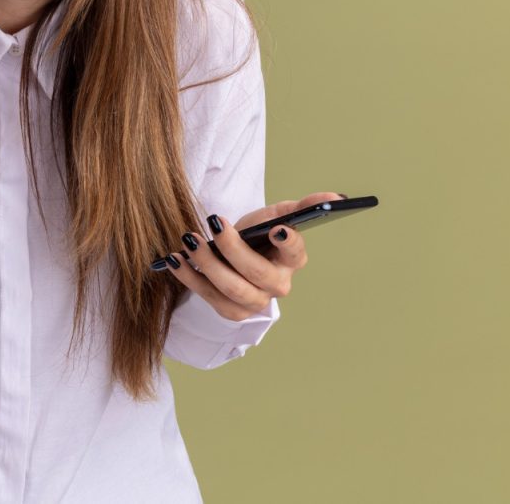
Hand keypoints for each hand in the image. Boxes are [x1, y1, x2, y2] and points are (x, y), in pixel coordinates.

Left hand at [161, 192, 346, 320]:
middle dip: (232, 248)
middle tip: (213, 223)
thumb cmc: (259, 235)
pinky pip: (208, 297)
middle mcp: (277, 285)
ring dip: (206, 264)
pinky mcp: (231, 312)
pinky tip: (174, 259)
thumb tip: (335, 198)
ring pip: (230, 288)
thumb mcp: (276, 215)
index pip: (295, 253)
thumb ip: (303, 206)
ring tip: (188, 240)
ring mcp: (255, 302)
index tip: (276, 228)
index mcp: (292, 260)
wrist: (236, 258)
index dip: (288, 243)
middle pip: (256, 273)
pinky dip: (189, 277)